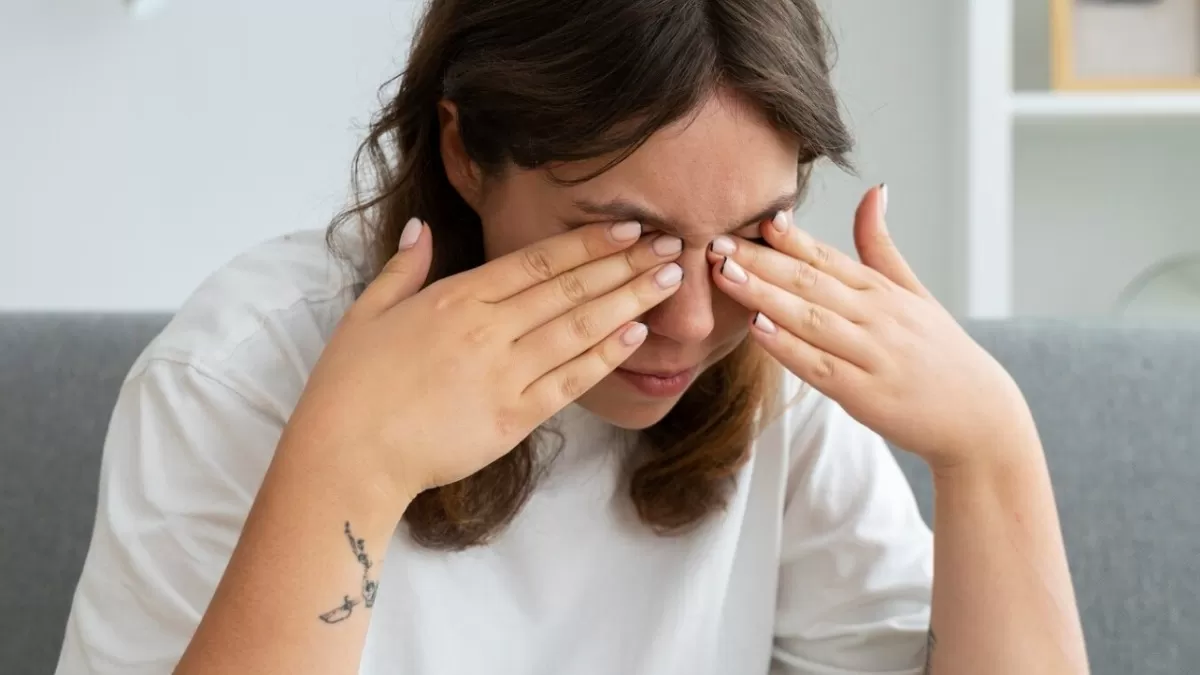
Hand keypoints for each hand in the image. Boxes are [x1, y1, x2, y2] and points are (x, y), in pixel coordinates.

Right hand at [282, 217, 683, 507]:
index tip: (629, 227)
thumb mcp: (366, 312)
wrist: (347, 455)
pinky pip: (570, 382)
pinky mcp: (513, 418)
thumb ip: (403, 268)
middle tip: (673, 244)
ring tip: (670, 280)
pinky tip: (636, 334)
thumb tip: (421, 228)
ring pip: (580, 328)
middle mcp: (488, 328)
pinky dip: (605, 356)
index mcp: (456, 296)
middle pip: (570, 288)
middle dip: (626, 263)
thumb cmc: (349, 385)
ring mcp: (504, 374)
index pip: (537, 261)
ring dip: (630, 300)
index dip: (589, 242)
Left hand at [707, 186, 1035, 471]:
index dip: (788, 237)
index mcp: (881, 291)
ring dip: (764, 294)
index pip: (827, 256)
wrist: (980, 418)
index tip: (752, 216)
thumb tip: (874, 190)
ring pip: (809, 318)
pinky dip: (787, 346)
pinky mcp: (865, 394)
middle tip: (715, 240)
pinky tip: (757, 329)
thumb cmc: (941, 354)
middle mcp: (876, 316)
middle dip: (759, 260)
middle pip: (809, 281)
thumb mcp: (915, 292)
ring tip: (725, 274)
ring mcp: (871, 354)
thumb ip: (882, 246)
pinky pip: (819, 366)